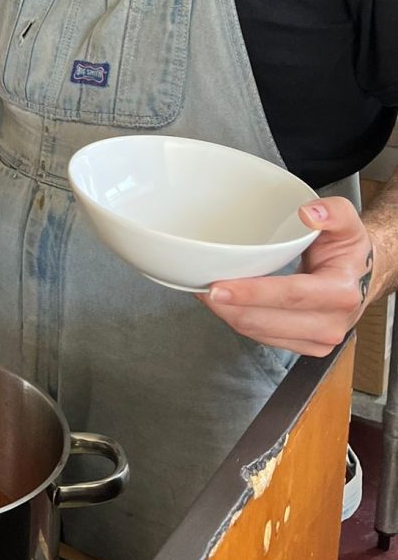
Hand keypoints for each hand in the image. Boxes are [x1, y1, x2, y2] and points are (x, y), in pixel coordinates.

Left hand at [201, 197, 375, 355]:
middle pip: (267, 321)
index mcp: (341, 292)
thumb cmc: (348, 250)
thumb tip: (308, 213)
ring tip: (205, 293)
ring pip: (261, 334)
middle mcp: (331, 323)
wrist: (361, 277)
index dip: (251, 293)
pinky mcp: (305, 348)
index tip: (218, 286)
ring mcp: (318, 340)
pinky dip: (240, 322)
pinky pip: (264, 340)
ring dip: (229, 316)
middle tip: (200, 287)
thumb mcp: (348, 222)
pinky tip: (225, 305)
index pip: (290, 295)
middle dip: (229, 308)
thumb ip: (333, 211)